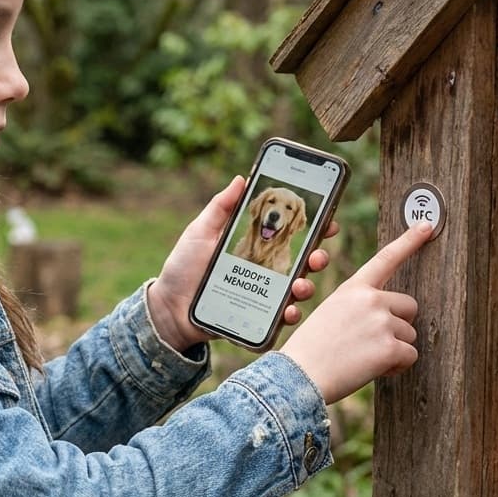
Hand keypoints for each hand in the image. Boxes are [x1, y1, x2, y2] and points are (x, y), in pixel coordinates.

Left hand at [147, 175, 338, 351]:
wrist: (169, 307)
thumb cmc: (184, 267)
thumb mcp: (200, 232)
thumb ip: (221, 207)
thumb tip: (241, 178)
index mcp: (257, 246)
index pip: (291, 234)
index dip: (314, 227)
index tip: (328, 221)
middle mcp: (266, 270)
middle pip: (303, 262)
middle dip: (318, 257)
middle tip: (317, 255)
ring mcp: (264, 295)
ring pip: (298, 290)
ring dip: (307, 286)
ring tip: (300, 285)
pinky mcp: (257, 318)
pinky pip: (280, 317)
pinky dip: (289, 314)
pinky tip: (287, 309)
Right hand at [279, 222, 432, 404]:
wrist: (299, 376)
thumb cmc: (311, 350)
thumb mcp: (331, 314)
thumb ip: (360, 308)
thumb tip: (388, 318)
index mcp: (354, 288)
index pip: (385, 259)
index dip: (409, 241)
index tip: (426, 226)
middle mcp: (371, 299)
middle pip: (409, 307)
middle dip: (398, 325)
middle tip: (372, 342)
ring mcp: (381, 322)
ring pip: (410, 335)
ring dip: (394, 349)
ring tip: (364, 358)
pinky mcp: (389, 347)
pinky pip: (410, 356)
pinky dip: (396, 366)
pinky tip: (372, 369)